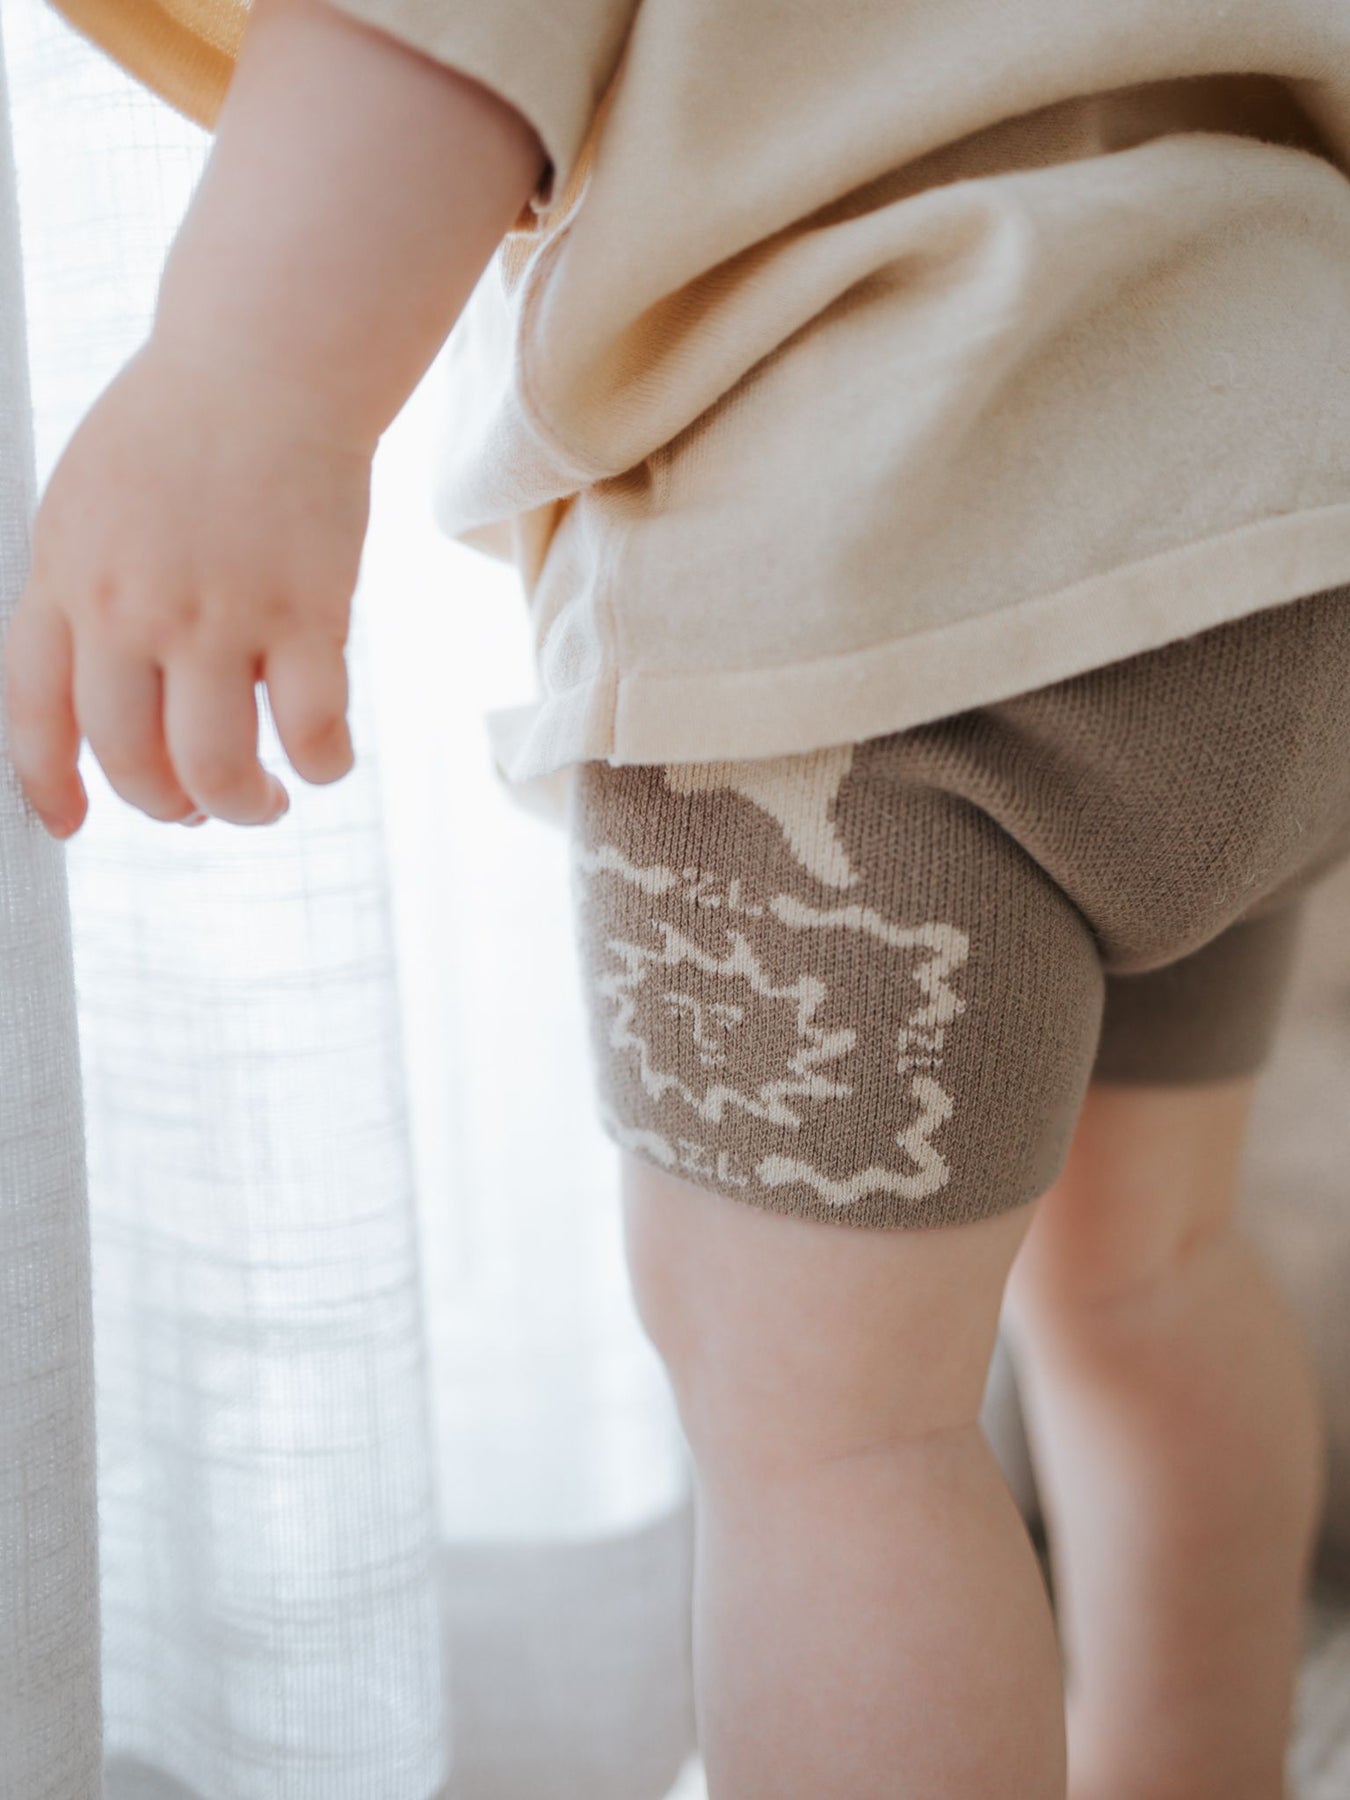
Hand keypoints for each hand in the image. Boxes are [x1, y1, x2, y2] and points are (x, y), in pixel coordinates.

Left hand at [2, 335, 372, 838]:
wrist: (266, 358)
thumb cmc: (179, 430)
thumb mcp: (84, 503)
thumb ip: (80, 596)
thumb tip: (107, 697)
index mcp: (67, 577)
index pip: (34, 712)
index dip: (50, 785)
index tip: (72, 826)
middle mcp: (132, 606)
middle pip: (132, 758)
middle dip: (167, 805)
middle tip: (199, 806)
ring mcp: (219, 612)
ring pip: (217, 767)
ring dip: (243, 807)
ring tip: (265, 800)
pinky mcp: (306, 611)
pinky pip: (311, 730)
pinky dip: (322, 765)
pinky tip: (325, 757)